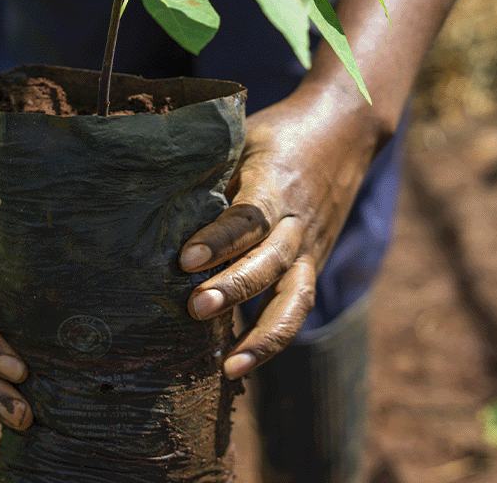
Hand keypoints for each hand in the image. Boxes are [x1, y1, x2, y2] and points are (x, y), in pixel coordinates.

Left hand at [178, 89, 378, 378]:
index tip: (184, 260)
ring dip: (264, 336)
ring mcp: (311, 248)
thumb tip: (150, 197)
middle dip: (234, 289)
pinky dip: (271, 339)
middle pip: (271, 262)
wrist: (346, 130)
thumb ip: (210, 172)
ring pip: (295, 298)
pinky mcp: (314, 266)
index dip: (218, 240)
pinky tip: (239, 364)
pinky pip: (296, 307)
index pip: (248, 216)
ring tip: (230, 367)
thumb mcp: (243, 139)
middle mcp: (297, 222)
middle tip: (193, 308)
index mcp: (275, 183)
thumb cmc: (278, 134)